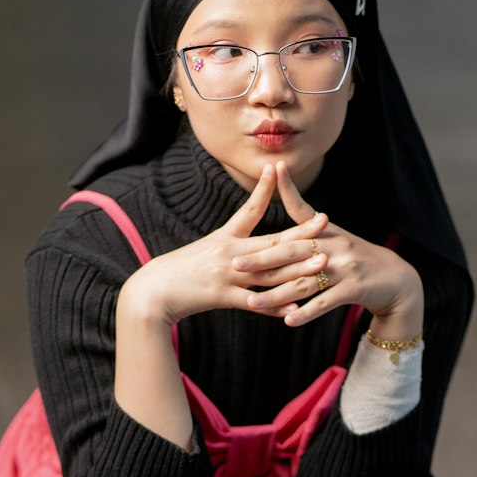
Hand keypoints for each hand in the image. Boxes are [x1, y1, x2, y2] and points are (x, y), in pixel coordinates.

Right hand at [119, 164, 329, 326]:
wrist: (152, 292)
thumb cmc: (177, 272)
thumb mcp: (203, 251)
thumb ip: (228, 247)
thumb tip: (248, 247)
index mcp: (224, 238)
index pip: (248, 209)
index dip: (265, 189)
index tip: (278, 169)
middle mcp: (229, 252)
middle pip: (271, 241)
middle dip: (300, 232)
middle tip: (324, 222)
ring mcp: (227, 275)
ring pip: (270, 272)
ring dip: (298, 268)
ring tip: (322, 264)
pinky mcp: (222, 297)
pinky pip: (255, 303)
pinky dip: (275, 306)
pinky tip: (295, 307)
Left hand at [235, 162, 424, 339]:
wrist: (394, 279)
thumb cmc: (356, 256)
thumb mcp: (334, 236)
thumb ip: (306, 221)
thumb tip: (282, 188)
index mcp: (327, 232)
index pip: (302, 210)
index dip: (287, 191)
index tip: (270, 173)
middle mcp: (335, 246)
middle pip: (293, 252)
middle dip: (262, 259)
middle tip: (235, 264)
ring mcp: (345, 268)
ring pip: (304, 282)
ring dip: (277, 295)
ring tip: (252, 304)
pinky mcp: (354, 290)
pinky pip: (325, 303)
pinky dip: (306, 312)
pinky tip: (288, 320)